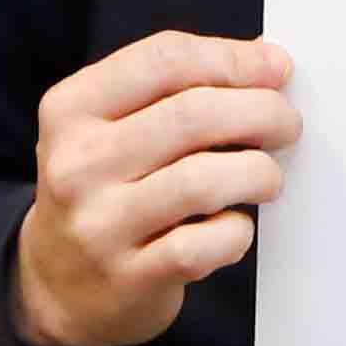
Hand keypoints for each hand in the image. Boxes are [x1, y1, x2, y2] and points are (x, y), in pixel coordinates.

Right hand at [10, 31, 296, 345]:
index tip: (276, 68)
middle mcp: (77, 163)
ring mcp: (100, 224)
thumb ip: (176, 89)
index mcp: (71, 109)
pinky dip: (237, 231)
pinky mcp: (129, 278)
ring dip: (258, 171)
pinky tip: (235, 226)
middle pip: (194, 114)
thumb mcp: (110, 129)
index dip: (234, 59)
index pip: (165, 59)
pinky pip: (205, 244)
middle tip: (286, 123)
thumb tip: (262, 57)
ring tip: (267, 176)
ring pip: (203, 180)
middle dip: (262, 111)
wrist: (59, 287)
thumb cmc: (103, 193)